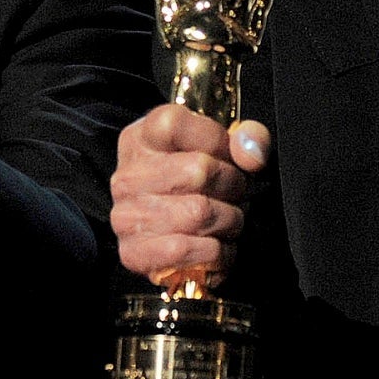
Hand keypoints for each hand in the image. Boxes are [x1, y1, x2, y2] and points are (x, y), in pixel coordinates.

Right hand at [108, 103, 270, 284]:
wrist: (165, 234)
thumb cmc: (195, 186)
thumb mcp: (220, 147)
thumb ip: (247, 137)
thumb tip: (252, 155)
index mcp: (142, 139)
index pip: (175, 125)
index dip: (215, 139)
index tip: (228, 155)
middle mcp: (128, 176)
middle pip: (197, 170)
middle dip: (233, 185)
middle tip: (236, 193)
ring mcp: (127, 216)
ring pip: (198, 213)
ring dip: (229, 221)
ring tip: (228, 219)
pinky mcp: (133, 253)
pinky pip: (186, 250)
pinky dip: (215, 253)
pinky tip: (217, 245)